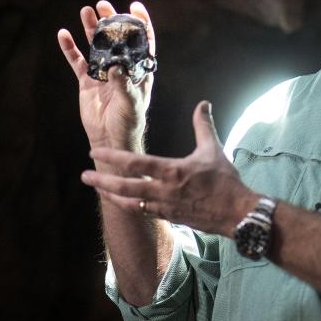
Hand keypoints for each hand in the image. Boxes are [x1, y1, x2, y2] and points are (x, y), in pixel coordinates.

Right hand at [57, 0, 155, 149]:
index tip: (135, 6)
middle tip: (103, 5)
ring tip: (86, 10)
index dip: (140, 23)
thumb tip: (116, 67)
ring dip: (90, 28)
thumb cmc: (129, 122)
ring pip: (96, 45)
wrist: (110, 139)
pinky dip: (70, 48)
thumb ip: (124, 85)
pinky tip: (63, 34)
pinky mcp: (87, 81)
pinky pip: (77, 61)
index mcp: (139, 69)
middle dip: (111, 20)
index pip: (143, 41)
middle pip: (116, 38)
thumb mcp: (131, 103)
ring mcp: (103, 72)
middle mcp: (122, 67)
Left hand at [81, 101, 258, 233]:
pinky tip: (121, 202)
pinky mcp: (169, 217)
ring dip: (111, 195)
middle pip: (125, 187)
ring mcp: (165, 206)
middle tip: (84, 176)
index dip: (113, 157)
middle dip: (102, 181)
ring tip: (97, 190)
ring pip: (130, 203)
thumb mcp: (213, 149)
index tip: (95, 152)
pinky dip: (129, 206)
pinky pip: (142, 212)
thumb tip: (203, 103)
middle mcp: (164, 191)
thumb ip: (203, 126)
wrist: (236, 213)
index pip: (136, 163)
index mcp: (173, 171)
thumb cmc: (225, 180)